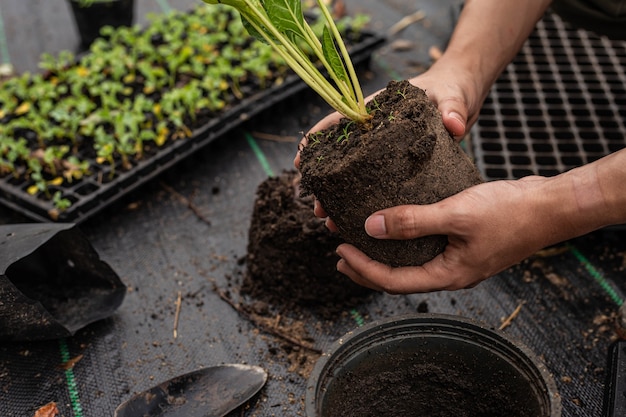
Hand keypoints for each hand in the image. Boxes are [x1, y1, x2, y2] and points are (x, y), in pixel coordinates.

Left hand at [334, 176, 562, 292]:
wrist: (549, 205)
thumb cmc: (509, 212)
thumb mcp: (455, 214)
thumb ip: (413, 221)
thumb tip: (371, 226)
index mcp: (448, 275)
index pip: (393, 281)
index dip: (363, 268)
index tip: (340, 250)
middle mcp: (450, 272)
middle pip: (398, 278)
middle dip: (367, 268)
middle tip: (340, 254)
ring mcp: (457, 259)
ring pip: (411, 262)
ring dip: (384, 253)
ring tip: (361, 241)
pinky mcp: (462, 242)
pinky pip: (425, 246)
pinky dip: (404, 239)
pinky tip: (396, 224)